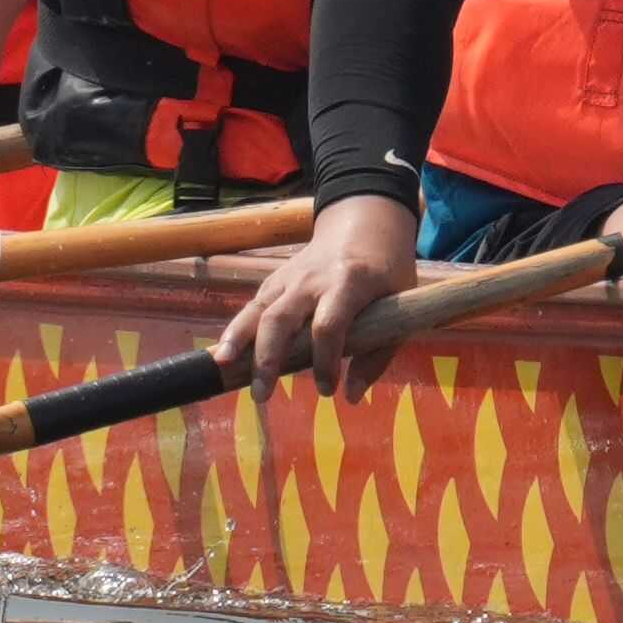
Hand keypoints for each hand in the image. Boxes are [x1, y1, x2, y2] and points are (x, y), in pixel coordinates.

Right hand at [217, 192, 419, 391]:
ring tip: (223, 367)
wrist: (362, 226)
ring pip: (258, 309)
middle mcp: (312, 280)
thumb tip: (352, 396)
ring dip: (238, 339)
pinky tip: (224, 354)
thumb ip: (377, 354)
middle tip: (262, 394)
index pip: (328, 326)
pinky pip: (253, 307)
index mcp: (349, 283)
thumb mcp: (399, 307)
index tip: (328, 390)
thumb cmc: (385, 273)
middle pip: (282, 319)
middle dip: (268, 358)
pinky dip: (236, 330)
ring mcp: (289, 277)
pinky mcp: (274, 280)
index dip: (325, 361)